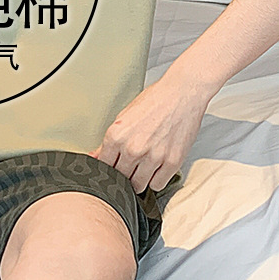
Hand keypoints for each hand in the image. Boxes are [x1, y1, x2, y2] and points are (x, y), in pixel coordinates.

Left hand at [88, 74, 209, 192]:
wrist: (183, 93)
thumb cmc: (155, 100)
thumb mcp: (124, 116)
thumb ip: (109, 141)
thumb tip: (95, 156)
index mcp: (116, 135)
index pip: (104, 166)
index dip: (109, 168)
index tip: (114, 167)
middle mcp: (132, 148)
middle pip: (121, 178)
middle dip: (124, 175)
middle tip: (130, 167)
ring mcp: (153, 157)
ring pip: (139, 185)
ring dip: (139, 180)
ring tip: (143, 168)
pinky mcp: (172, 162)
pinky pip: (158, 185)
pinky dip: (156, 180)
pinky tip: (156, 169)